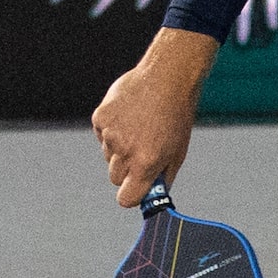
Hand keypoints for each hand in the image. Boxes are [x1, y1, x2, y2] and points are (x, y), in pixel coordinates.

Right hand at [92, 29, 217, 207]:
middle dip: (127, 172)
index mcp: (146, 163)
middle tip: (142, 153)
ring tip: (139, 130)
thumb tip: (153, 197)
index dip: (130, 197)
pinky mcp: (100, 118)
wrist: (167, 80)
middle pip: (115, 178)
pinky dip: (111, 131)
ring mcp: (109, 134)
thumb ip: (163, 177)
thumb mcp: (178, 152)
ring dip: (120, 150)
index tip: (134, 192)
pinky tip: (128, 117)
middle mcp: (125, 151)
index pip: (126, 198)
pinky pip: (101, 136)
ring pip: (108, 156)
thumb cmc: (176, 118)